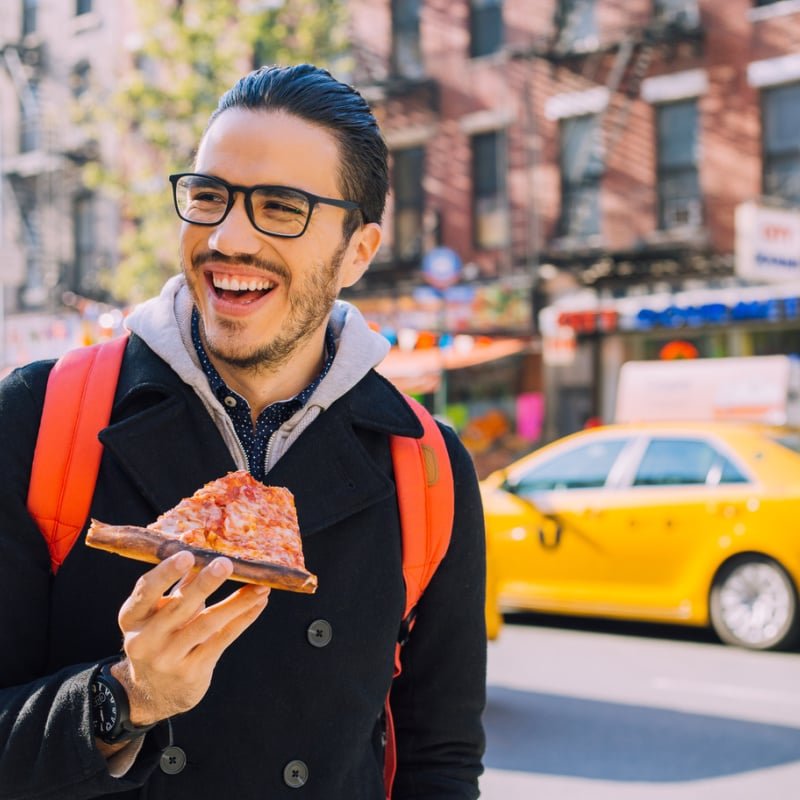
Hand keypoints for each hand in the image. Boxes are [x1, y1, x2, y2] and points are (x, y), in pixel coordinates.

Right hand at [111, 550, 269, 724]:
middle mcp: (145, 639)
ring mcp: (168, 658)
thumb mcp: (161, 610)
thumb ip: (179, 579)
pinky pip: (222, 640)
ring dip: (236, 602)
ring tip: (260, 585)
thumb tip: (195, 538)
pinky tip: (259, 602)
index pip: (145, 591)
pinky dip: (243, 618)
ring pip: (206, 624)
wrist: (155, 692)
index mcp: (132, 617)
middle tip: (227, 563)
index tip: (187, 555)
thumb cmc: (162, 635)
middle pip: (179, 607)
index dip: (165, 573)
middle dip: (205, 584)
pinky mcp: (192, 671)